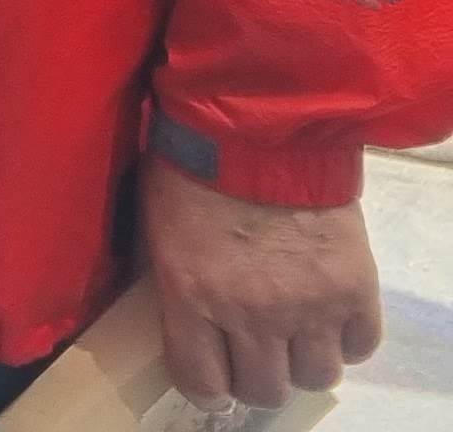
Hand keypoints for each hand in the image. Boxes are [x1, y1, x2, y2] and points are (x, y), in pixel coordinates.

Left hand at [144, 153, 379, 410]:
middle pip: (263, 390)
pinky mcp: (354, 289)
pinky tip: (326, 315)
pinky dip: (344, 339)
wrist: (258, 125)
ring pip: (314, 377)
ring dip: (301, 361)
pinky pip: (359, 347)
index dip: (207, 386)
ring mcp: (307, 305)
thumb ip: (173, 284)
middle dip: (254, 377)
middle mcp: (251, 312)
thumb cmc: (192, 166)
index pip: (202, 381)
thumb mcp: (157, 226)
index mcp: (191, 294)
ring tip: (292, 334)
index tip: (211, 376)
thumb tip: (181, 325)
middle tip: (253, 354)